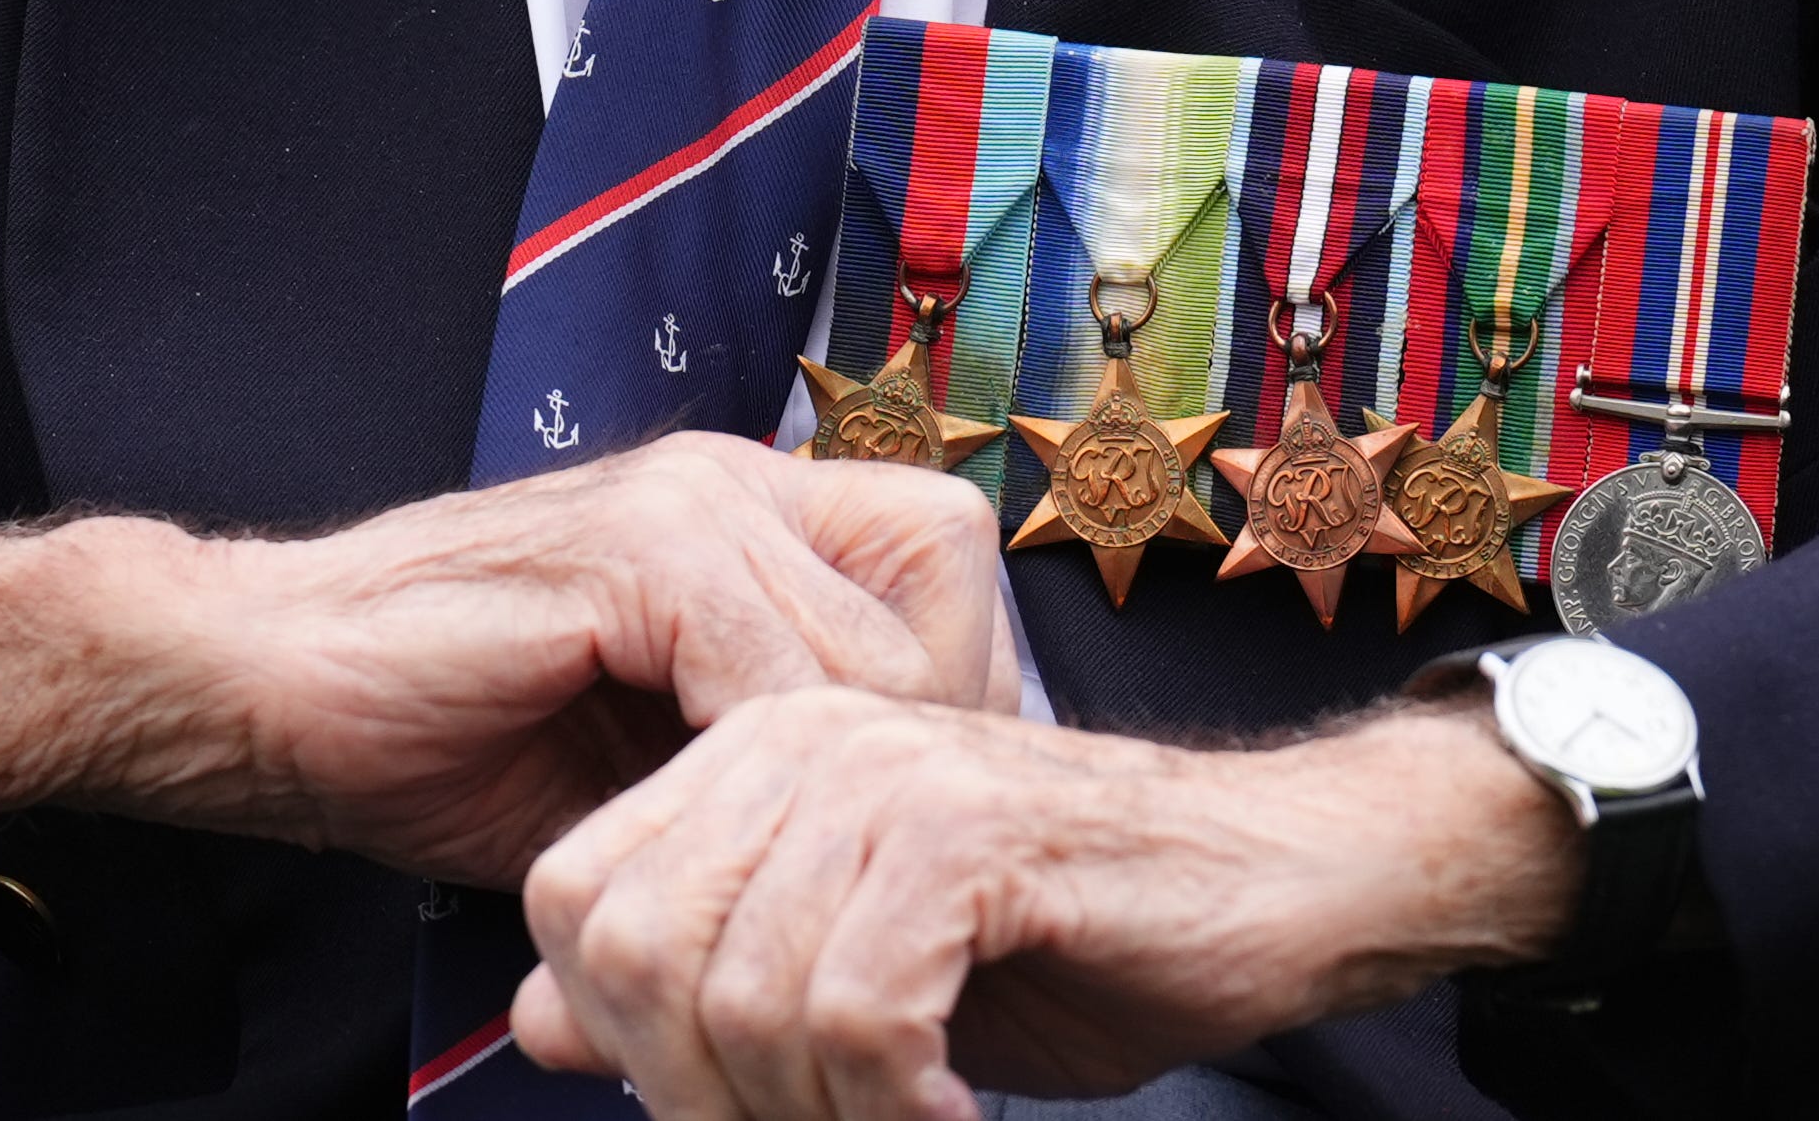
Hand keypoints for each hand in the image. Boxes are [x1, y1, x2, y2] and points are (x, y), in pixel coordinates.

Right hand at [142, 434, 1021, 882]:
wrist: (265, 688)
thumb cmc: (444, 732)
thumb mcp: (646, 753)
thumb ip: (758, 753)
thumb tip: (892, 851)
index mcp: (746, 514)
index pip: (949, 568)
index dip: (949, 696)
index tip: (889, 820)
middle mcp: (732, 480)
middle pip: (947, 594)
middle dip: (915, 745)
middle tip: (847, 854)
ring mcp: (684, 501)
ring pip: (870, 648)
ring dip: (833, 780)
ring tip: (774, 865)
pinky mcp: (630, 549)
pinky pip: (768, 671)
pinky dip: (750, 771)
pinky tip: (695, 831)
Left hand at [511, 685, 1583, 1120]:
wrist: (1277, 883)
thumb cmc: (1070, 937)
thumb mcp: (851, 980)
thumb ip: (700, 986)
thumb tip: (541, 1023)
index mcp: (750, 753)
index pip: (574, 901)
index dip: (624, 1040)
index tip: (737, 1108)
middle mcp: (799, 736)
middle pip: (639, 958)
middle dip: (710, 1098)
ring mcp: (886, 770)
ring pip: (743, 1000)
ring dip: (819, 1120)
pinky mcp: (969, 832)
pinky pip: (860, 1015)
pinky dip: (895, 1108)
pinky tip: (954, 1117)